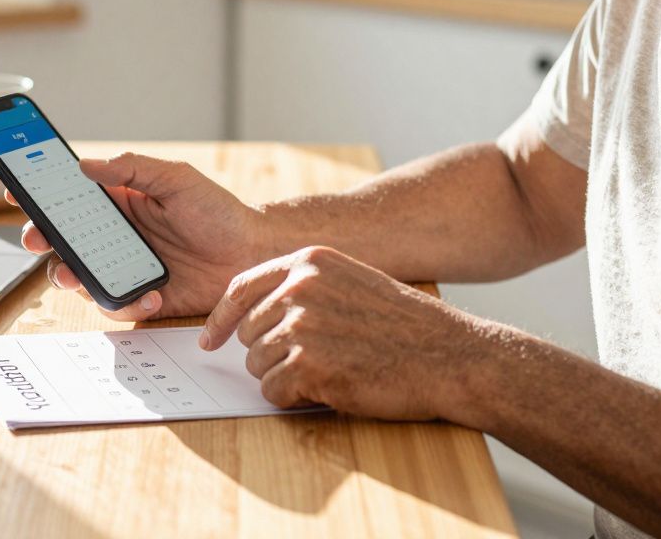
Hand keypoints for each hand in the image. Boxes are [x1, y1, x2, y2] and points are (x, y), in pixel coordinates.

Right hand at [8, 153, 272, 320]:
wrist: (252, 254)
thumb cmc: (219, 212)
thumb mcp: (177, 179)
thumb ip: (132, 169)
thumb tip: (87, 165)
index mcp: (120, 202)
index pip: (71, 197)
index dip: (41, 195)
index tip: (16, 192)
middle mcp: (117, 236)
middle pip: (64, 239)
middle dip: (42, 239)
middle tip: (37, 238)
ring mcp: (126, 267)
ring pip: (80, 275)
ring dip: (70, 276)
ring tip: (74, 276)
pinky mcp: (142, 297)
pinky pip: (116, 304)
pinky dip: (126, 303)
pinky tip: (150, 295)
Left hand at [200, 246, 485, 421]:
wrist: (449, 356)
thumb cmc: (405, 326)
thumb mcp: (352, 282)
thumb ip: (306, 288)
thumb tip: (257, 314)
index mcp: (309, 262)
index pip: (240, 288)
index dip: (221, 319)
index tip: (211, 340)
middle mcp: (299, 288)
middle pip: (248, 333)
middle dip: (269, 355)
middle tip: (311, 363)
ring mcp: (302, 326)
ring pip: (257, 365)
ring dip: (285, 378)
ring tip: (328, 374)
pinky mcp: (308, 365)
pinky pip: (272, 391)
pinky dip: (293, 399)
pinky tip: (328, 390)